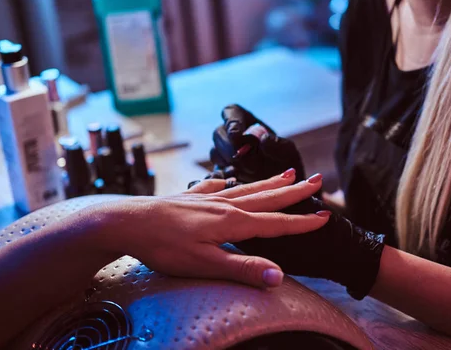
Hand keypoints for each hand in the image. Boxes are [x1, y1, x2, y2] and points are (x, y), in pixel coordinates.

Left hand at [92, 169, 327, 287]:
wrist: (125, 221)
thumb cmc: (162, 245)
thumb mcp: (203, 264)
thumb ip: (242, 269)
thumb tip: (279, 277)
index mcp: (232, 222)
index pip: (275, 223)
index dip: (301, 222)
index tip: (325, 217)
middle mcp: (224, 205)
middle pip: (267, 198)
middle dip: (293, 192)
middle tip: (316, 180)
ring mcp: (207, 197)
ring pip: (246, 188)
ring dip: (269, 183)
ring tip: (287, 173)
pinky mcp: (191, 197)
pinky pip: (216, 186)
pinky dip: (229, 182)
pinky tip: (229, 180)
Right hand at [210, 104, 305, 182]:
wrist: (282, 187)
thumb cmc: (284, 163)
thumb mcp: (288, 153)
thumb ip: (278, 145)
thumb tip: (264, 139)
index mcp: (246, 121)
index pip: (231, 112)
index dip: (231, 121)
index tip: (236, 135)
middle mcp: (231, 136)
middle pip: (218, 133)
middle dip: (230, 147)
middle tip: (245, 159)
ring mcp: (224, 154)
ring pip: (215, 152)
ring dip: (229, 162)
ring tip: (249, 172)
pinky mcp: (221, 172)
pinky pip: (213, 172)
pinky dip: (221, 177)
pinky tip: (234, 181)